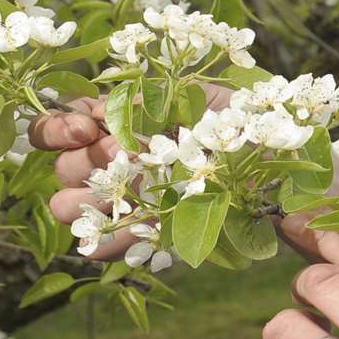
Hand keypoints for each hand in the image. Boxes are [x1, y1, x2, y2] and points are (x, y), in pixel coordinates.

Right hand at [27, 88, 231, 259]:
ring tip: (113, 196)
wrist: (278, 163)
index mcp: (119, 123)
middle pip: (64, 167)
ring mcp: (126, 200)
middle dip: (85, 162)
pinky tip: (121, 233)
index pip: (63, 127)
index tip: (86, 129)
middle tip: (122, 157)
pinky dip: (111, 238)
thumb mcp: (194, 95)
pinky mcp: (145, 234)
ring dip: (88, 202)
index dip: (60, 128)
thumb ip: (143, 99)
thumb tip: (98, 113)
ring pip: (71, 207)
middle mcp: (114, 162)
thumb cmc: (236, 120)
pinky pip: (106, 243)